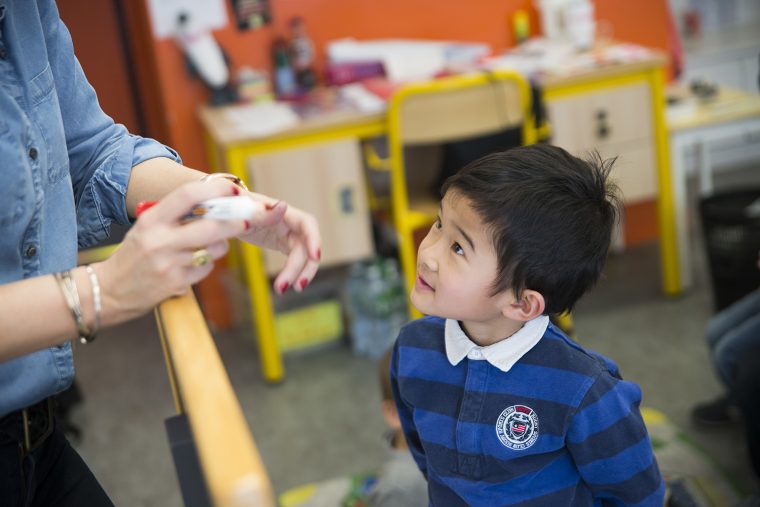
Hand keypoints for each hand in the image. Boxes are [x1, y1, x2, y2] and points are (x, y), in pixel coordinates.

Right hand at [94, 179, 245, 325]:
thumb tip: (215, 201)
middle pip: (211, 226)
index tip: (233, 191)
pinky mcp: (176, 283)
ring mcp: (168, 264)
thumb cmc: (134, 254)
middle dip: (234, 222)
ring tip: (212, 244)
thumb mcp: (147, 227)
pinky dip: (207, 264)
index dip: (216, 190)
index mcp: (152, 220)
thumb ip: (175, 214)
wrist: (108, 291)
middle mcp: (160, 240)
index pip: (188, 195)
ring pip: (213, 249)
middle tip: (246, 220)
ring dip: (220, 245)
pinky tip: (195, 262)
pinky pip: (206, 268)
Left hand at [236, 192, 320, 293]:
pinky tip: (283, 285)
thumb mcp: (241, 208)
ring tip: (283, 289)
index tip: (315, 257)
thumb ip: (260, 210)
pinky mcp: (285, 243)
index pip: (306, 223)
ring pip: (302, 256)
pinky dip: (292, 273)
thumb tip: (283, 206)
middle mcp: (290, 222)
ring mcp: (289, 233)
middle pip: (307, 245)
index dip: (314, 239)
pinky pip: (294, 260)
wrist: (230, 212)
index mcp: (282, 210)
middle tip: (296, 286)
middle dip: (304, 266)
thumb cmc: (234, 206)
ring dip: (298, 273)